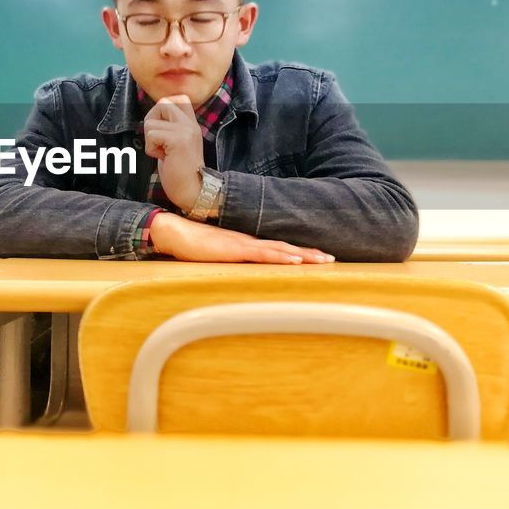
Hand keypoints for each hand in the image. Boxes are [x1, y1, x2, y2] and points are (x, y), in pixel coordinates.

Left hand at [143, 94, 204, 211]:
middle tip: (156, 139)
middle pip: (163, 103)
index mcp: (191, 124)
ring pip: (151, 122)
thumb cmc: (180, 173)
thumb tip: (151, 118)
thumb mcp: (177, 145)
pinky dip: (151, 149)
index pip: (179, 98)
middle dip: (152, 120)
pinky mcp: (178, 140)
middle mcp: (190, 124)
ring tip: (162, 153)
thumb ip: (170, 129)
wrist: (193, 191)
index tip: (161, 128)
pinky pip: (151, 135)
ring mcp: (185, 131)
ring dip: (150, 140)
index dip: (162, 109)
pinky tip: (163, 158)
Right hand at [149, 213, 334, 264]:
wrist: (175, 232)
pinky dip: (280, 256)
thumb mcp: (218, 257)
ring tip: (323, 259)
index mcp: (248, 244)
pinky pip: (262, 253)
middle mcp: (250, 242)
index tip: (319, 257)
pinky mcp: (235, 249)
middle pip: (286, 247)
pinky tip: (295, 260)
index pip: (279, 248)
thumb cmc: (193, 246)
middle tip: (332, 259)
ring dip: (303, 254)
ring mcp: (244, 244)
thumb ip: (232, 263)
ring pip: (280, 249)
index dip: (300, 252)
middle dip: (310, 253)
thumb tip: (244, 275)